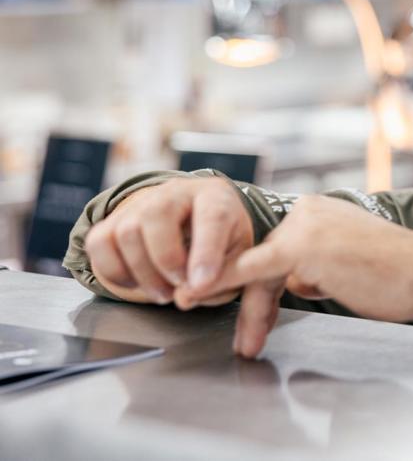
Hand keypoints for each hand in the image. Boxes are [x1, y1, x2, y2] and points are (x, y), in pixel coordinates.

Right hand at [83, 177, 252, 307]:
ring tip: (164, 293)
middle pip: (157, 214)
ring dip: (143, 273)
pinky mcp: (114, 219)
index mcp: (215, 196)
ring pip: (126, 231)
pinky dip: (114, 271)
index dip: (205, 252)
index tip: (200, 285)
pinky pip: (99, 242)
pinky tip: (137, 282)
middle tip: (178, 290)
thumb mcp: (237, 258)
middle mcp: (176, 192)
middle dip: (166, 261)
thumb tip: (185, 298)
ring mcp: (141, 202)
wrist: (197, 223)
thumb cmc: (222, 241)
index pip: (211, 216)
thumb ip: (220, 279)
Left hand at [201, 195, 412, 357]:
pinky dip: (221, 281)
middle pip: (264, 262)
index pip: (278, 250)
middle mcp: (308, 211)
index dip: (263, 285)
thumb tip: (300, 282)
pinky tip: (198, 291)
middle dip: (248, 301)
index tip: (251, 310)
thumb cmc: (400, 275)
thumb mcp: (349, 264)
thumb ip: (319, 267)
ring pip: (257, 272)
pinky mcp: (299, 248)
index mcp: (320, 211)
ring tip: (230, 331)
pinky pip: (251, 270)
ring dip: (239, 304)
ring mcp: (303, 227)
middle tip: (238, 333)